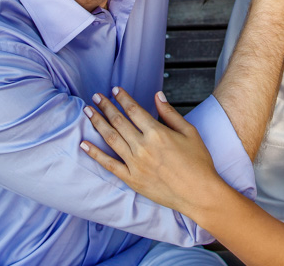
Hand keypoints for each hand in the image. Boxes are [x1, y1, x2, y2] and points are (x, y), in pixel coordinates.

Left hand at [81, 87, 223, 217]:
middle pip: (119, 121)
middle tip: (95, 96)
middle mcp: (143, 147)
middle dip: (106, 106)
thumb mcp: (190, 132)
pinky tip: (83, 143)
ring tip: (87, 112)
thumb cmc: (198, 162)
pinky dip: (94, 153)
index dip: (123, 98)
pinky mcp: (132, 179)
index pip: (134, 110)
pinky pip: (109, 164)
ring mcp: (135, 164)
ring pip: (111, 138)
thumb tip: (157, 95)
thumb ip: (170, 113)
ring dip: (97, 123)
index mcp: (157, 133)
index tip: (114, 90)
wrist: (200, 194)